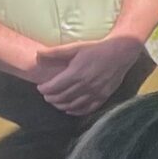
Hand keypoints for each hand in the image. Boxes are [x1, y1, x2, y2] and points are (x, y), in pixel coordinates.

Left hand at [28, 34, 144, 115]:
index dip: (44, 89)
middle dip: (51, 98)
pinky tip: (70, 110)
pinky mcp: (103, 96)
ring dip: (61, 105)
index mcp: (76, 73)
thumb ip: (55, 52)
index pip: (54, 87)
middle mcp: (85, 85)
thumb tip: (37, 54)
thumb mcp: (75, 47)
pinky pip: (88, 108)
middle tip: (46, 96)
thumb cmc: (96, 49)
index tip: (40, 88)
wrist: (120, 53)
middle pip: (62, 97)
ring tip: (55, 102)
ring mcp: (95, 92)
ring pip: (73, 105)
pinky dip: (77, 111)